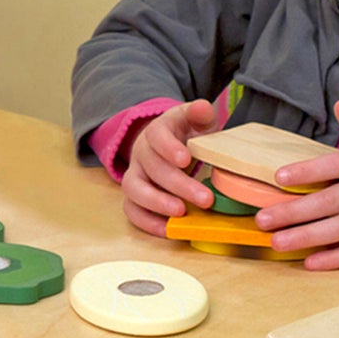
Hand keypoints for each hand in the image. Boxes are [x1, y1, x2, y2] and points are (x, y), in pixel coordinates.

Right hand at [120, 99, 217, 235]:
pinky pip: (132, 210)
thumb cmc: (187, 135)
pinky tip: (169, 230)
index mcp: (157, 132)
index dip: (169, 148)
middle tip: (205, 199)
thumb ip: (200, 113)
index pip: (156, 136)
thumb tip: (201, 107)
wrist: (168, 146)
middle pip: (152, 167)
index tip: (187, 159)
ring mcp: (135, 175)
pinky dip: (147, 222)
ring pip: (134, 189)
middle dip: (178, 185)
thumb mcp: (196, 120)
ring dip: (157, 203)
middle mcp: (141, 153)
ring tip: (181, 214)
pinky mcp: (135, 196)